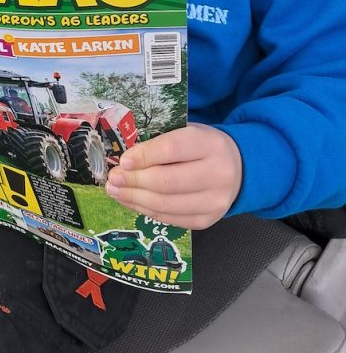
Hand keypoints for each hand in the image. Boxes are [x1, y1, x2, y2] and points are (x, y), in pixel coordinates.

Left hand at [105, 124, 242, 229]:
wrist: (237, 169)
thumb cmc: (203, 146)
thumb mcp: (188, 132)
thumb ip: (161, 141)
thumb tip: (125, 159)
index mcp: (210, 144)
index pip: (171, 150)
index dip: (143, 156)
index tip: (123, 161)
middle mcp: (217, 174)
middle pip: (166, 182)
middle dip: (134, 181)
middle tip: (113, 178)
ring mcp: (215, 201)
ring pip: (165, 204)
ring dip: (134, 199)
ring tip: (115, 191)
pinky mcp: (207, 220)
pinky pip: (170, 219)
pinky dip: (146, 211)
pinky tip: (131, 201)